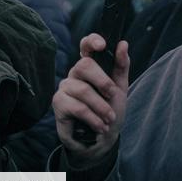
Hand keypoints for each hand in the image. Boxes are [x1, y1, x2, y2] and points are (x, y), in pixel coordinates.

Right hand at [53, 34, 128, 165]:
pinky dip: (93, 117)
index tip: (102, 45)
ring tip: (109, 118)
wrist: (101, 139)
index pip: (86, 45)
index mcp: (90, 66)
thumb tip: (123, 43)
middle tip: (113, 95)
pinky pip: (77, 107)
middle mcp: (75, 73)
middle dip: (103, 82)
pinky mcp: (58, 104)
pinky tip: (100, 126)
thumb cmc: (110, 109)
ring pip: (83, 90)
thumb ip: (121, 66)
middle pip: (85, 65)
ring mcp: (65, 87)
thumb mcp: (120, 88)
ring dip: (101, 107)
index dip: (92, 41)